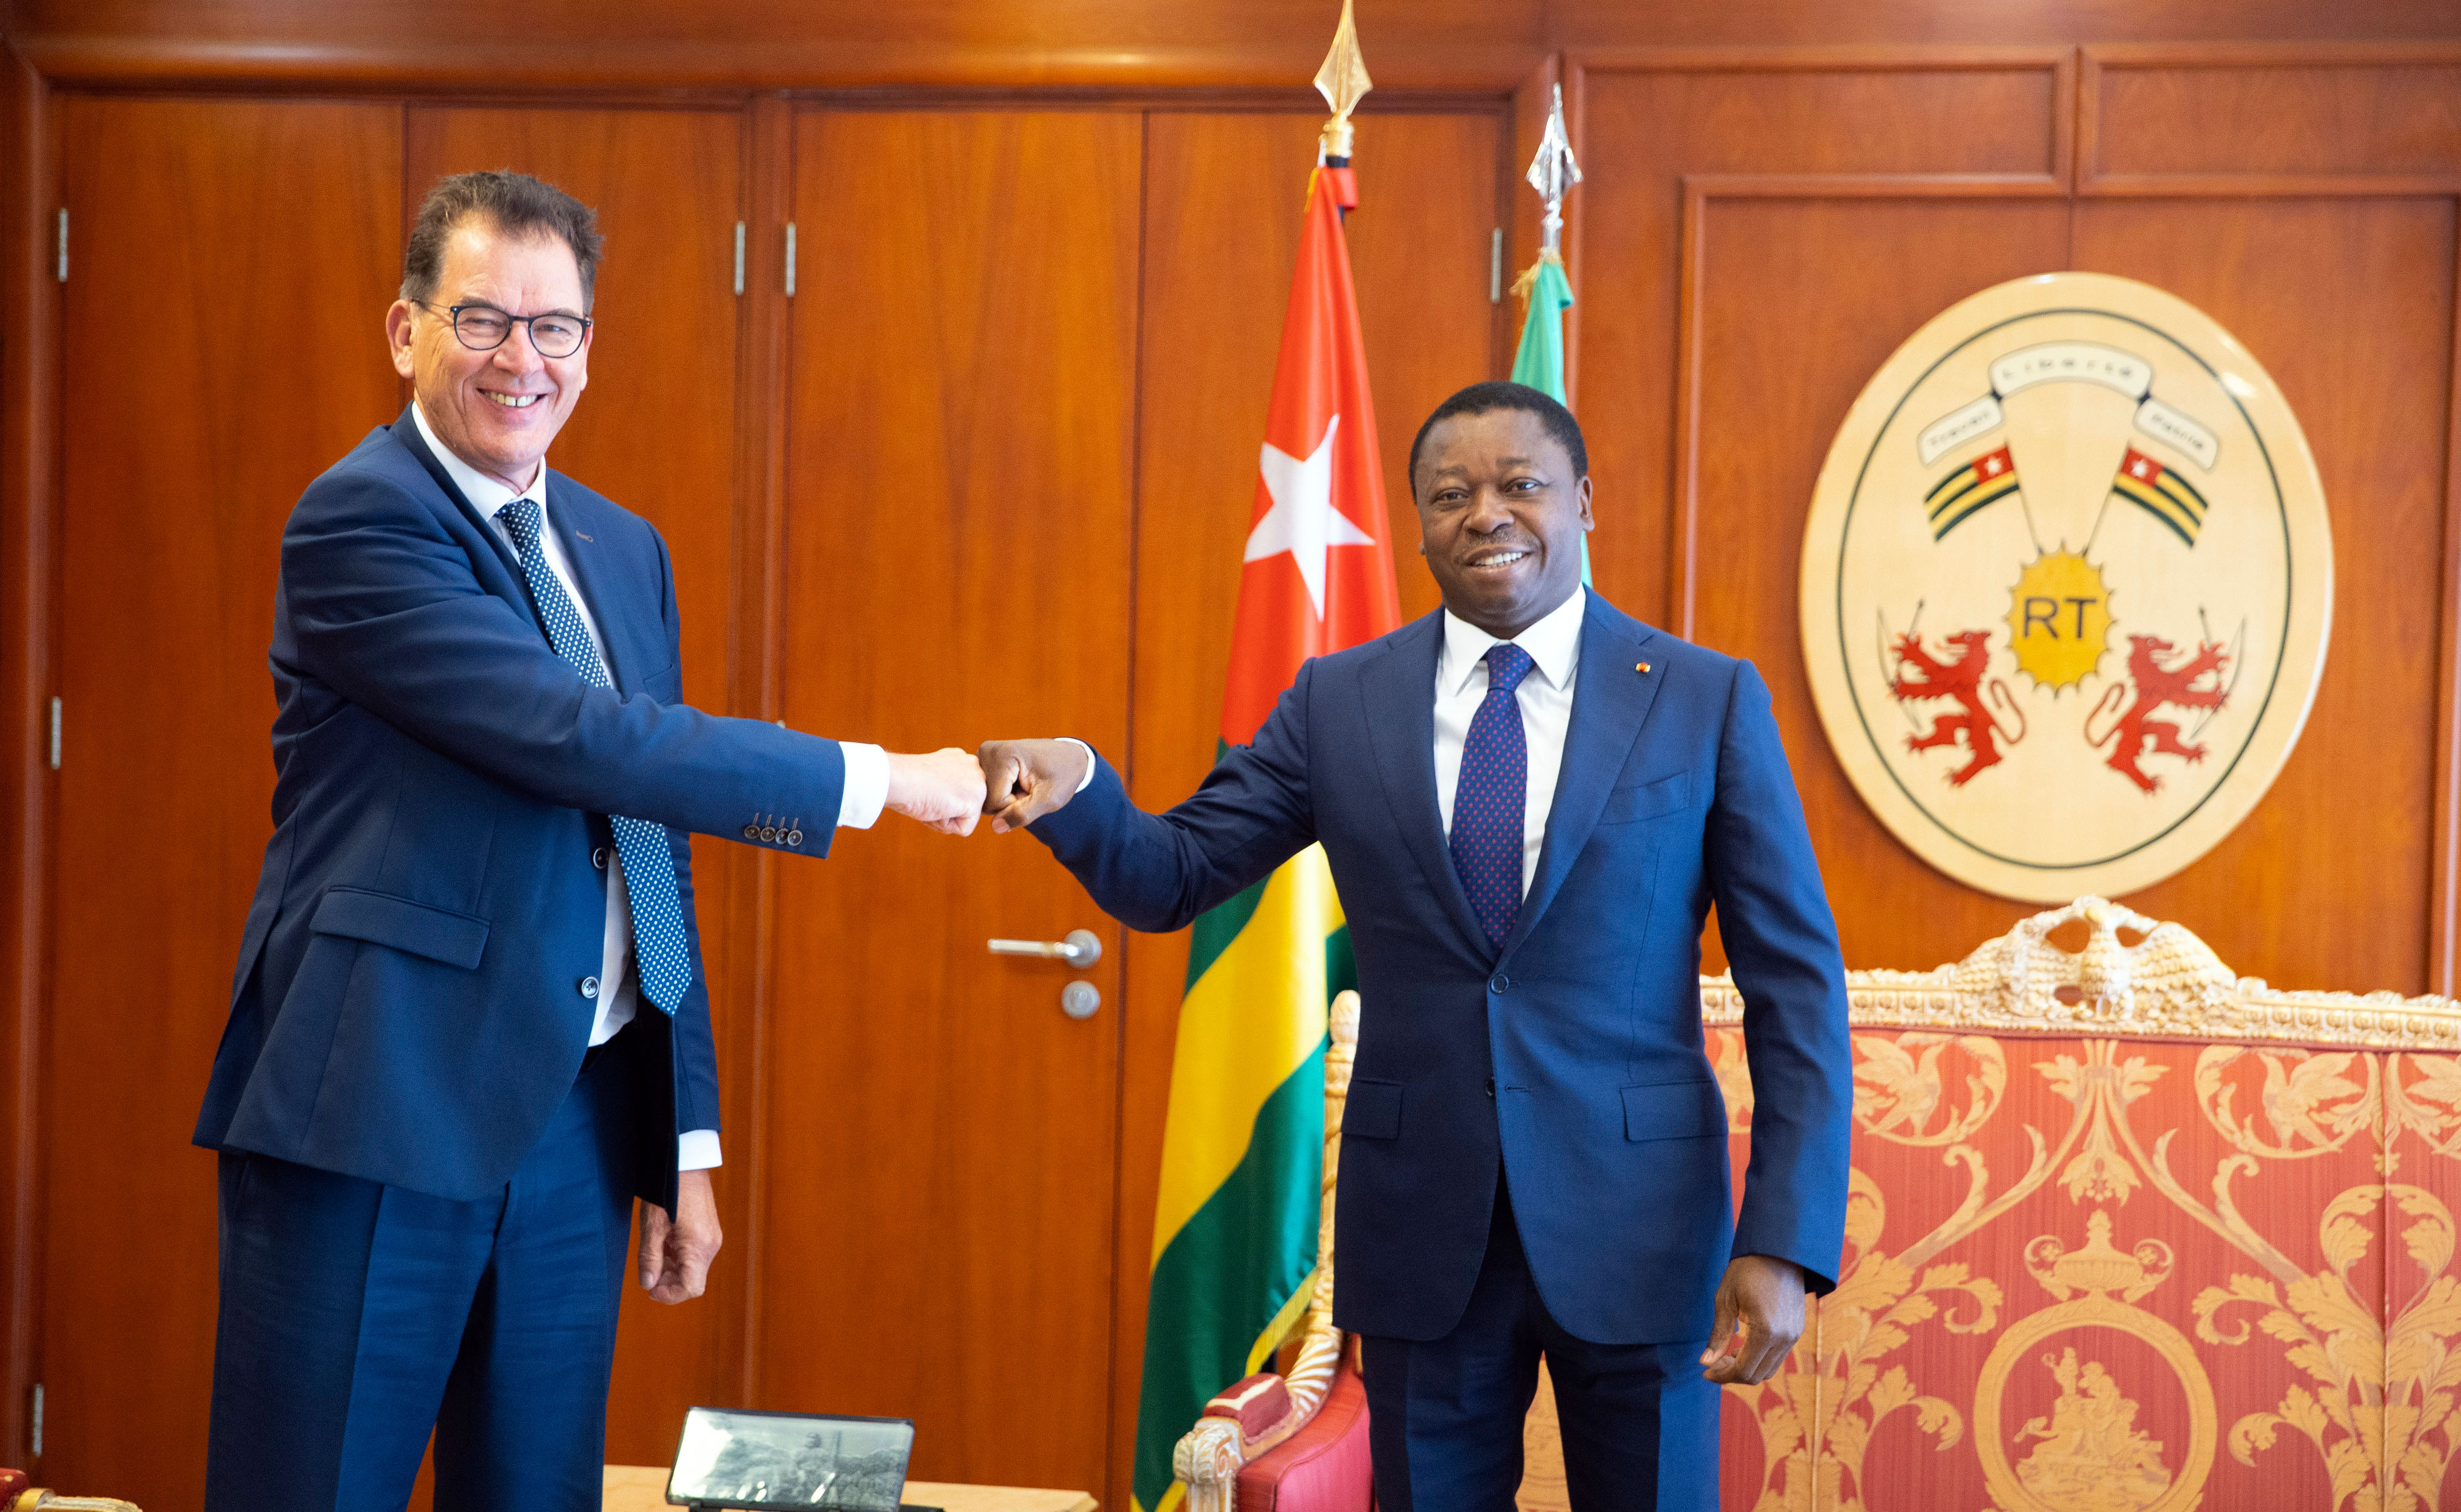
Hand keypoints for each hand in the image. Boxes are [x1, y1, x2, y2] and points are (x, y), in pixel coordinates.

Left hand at [639, 1169, 722, 1303]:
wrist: (685, 1161)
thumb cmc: (667, 1191)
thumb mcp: (652, 1226)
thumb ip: (650, 1258)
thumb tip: (648, 1284)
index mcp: (699, 1246)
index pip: (691, 1288)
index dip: (669, 1295)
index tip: (650, 1290)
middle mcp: (711, 1245)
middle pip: (693, 1280)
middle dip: (669, 1283)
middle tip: (648, 1272)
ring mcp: (712, 1238)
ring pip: (694, 1269)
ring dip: (673, 1270)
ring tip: (654, 1252)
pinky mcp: (709, 1231)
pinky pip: (696, 1255)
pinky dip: (679, 1258)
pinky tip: (665, 1243)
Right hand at [885, 747, 986, 834]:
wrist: (898, 779)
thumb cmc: (906, 780)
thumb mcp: (932, 779)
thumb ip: (946, 785)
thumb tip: (951, 803)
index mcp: (962, 759)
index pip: (961, 793)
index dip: (941, 799)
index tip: (926, 788)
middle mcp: (974, 767)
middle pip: (966, 806)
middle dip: (946, 809)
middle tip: (928, 795)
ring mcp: (978, 782)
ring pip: (965, 818)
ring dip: (945, 818)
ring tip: (931, 799)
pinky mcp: (975, 800)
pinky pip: (964, 829)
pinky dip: (946, 826)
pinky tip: (936, 807)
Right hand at [979, 739, 1091, 833]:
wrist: (1068, 756)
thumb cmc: (1063, 775)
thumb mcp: (1050, 799)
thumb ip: (1023, 814)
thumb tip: (995, 827)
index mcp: (1004, 755)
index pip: (994, 802)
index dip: (1015, 806)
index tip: (1033, 792)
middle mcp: (988, 751)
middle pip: (985, 799)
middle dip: (1008, 802)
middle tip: (1029, 789)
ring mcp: (984, 754)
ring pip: (984, 796)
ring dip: (1004, 797)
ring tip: (1024, 785)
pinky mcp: (984, 759)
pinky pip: (984, 789)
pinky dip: (1000, 791)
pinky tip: (1016, 782)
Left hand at [1700, 1254, 1807, 1384]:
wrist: (1779, 1251)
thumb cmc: (1747, 1270)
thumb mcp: (1725, 1300)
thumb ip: (1717, 1335)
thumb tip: (1705, 1363)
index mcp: (1765, 1331)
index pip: (1743, 1370)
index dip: (1722, 1376)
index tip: (1705, 1372)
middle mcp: (1784, 1338)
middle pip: (1757, 1375)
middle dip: (1732, 1375)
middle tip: (1712, 1364)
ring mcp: (1794, 1335)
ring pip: (1768, 1369)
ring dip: (1746, 1368)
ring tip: (1725, 1355)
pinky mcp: (1797, 1330)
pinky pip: (1777, 1357)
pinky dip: (1758, 1359)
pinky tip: (1742, 1347)